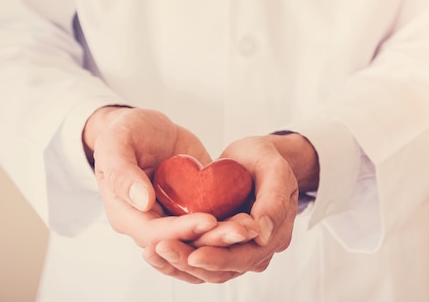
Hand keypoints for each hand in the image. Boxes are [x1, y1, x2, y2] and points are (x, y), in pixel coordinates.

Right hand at [83, 107, 256, 282]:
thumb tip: (143, 202)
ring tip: (251, 228)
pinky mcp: (193, 208)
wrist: (147, 128)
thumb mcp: (116, 143)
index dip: (182, 230)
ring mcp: (173, 217)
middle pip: (182, 243)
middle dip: (212, 240)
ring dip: (225, 238)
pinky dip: (230, 224)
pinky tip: (252, 221)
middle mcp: (151, 223)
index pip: (155, 233)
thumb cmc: (126, 133)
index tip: (209, 220)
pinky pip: (211, 223)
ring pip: (199, 239)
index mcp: (127, 214)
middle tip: (242, 231)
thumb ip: (122, 172)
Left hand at [152, 133, 318, 282]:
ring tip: (152, 252)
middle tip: (162, 249)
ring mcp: (237, 248)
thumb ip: (273, 200)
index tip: (194, 254)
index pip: (244, 257)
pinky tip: (155, 248)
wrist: (257, 157)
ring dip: (179, 264)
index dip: (219, 258)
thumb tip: (261, 234)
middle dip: (190, 262)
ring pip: (207, 269)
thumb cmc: (266, 159)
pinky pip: (198, 255)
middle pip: (222, 270)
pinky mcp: (218, 242)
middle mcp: (257, 250)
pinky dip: (178, 256)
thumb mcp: (274, 170)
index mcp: (275, 236)